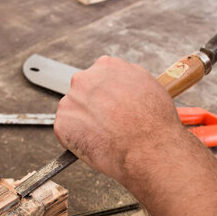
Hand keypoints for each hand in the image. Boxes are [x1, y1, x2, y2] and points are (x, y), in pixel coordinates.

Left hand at [54, 56, 185, 186]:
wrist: (148, 149)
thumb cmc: (154, 122)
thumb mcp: (149, 85)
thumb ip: (128, 80)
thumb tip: (122, 85)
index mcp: (106, 66)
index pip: (98, 79)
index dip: (105, 96)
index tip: (110, 108)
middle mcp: (84, 79)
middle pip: (82, 94)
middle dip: (92, 108)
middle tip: (106, 125)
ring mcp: (70, 102)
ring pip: (72, 113)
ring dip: (83, 123)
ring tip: (104, 138)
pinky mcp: (62, 124)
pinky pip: (66, 132)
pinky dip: (76, 139)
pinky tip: (95, 145)